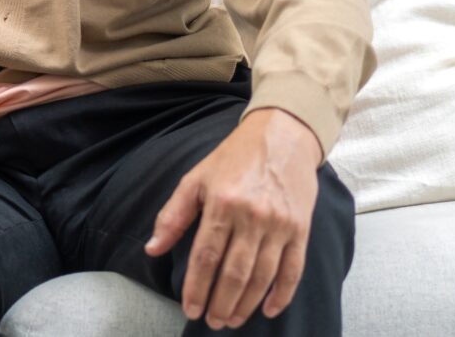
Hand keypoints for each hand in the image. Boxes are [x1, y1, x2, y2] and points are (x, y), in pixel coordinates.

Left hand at [146, 109, 322, 328]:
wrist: (283, 136)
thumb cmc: (234, 158)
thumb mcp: (196, 179)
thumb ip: (173, 215)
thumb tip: (153, 249)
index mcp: (221, 203)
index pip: (206, 256)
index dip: (196, 287)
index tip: (191, 309)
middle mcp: (252, 216)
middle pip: (234, 272)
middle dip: (221, 303)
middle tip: (212, 322)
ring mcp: (280, 224)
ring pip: (262, 276)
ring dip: (246, 304)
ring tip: (232, 320)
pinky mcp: (301, 229)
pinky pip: (293, 269)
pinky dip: (282, 294)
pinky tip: (269, 310)